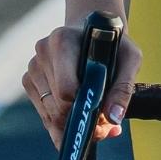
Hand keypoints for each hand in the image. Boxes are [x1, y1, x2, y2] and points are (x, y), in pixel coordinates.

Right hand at [22, 20, 142, 148]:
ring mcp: (34, 68)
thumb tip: (114, 117)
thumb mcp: (130, 57)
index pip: (66, 89)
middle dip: (81, 123)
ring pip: (50, 116)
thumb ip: (124, 86)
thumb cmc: (113, 43)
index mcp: (62, 40)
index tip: (103, 114)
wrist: (95, 31)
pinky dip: (63, 125)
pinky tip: (82, 116)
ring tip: (98, 122)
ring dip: (74, 127)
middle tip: (105, 128)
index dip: (84, 106)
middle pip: (57, 107)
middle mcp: (43, 52)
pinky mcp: (30, 81)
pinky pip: (44, 116)